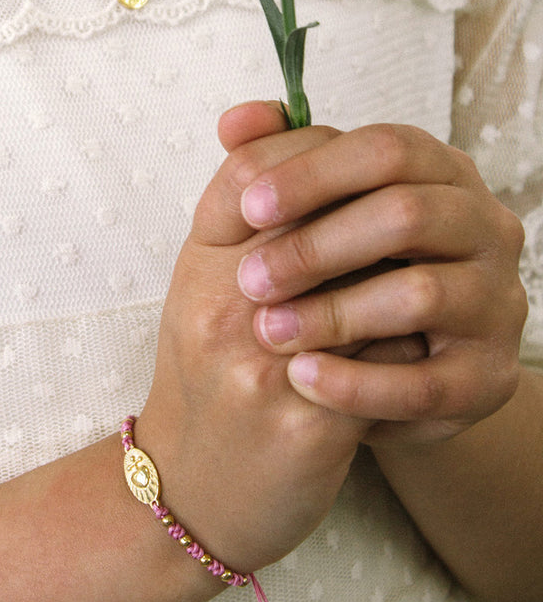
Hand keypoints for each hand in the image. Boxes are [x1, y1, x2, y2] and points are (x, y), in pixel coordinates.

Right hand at [135, 105, 370, 575]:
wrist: (187, 486)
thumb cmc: (203, 378)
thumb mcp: (200, 285)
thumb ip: (233, 209)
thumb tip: (272, 115)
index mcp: (199, 267)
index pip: (257, 168)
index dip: (312, 158)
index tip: (342, 180)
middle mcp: (226, 309)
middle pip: (323, 213)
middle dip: (372, 212)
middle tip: (402, 223)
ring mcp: (266, 366)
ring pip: (377, 280)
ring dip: (404, 278)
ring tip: (410, 288)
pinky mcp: (310, 423)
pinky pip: (396, 359)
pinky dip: (413, 348)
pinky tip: (406, 355)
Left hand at [222, 102, 526, 446]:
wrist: (380, 365)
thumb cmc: (339, 276)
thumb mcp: (305, 218)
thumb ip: (271, 165)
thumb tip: (233, 122)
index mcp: (438, 175)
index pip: (386, 150)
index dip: (313, 174)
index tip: (250, 208)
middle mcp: (483, 228)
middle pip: (407, 213)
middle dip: (315, 246)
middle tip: (249, 280)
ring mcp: (494, 303)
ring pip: (420, 294)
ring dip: (332, 313)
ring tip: (268, 331)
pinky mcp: (488, 376)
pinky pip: (426, 383)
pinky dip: (356, 382)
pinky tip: (302, 376)